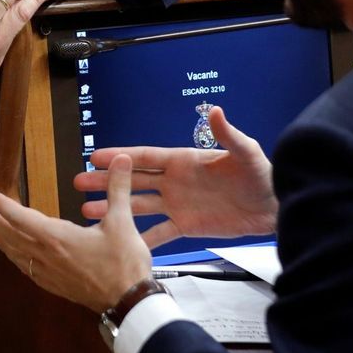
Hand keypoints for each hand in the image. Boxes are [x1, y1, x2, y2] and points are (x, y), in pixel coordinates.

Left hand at [0, 154, 150, 311]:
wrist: (128, 302)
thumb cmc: (124, 263)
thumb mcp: (122, 221)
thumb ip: (118, 188)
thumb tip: (120, 158)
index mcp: (56, 237)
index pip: (19, 217)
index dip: (0, 204)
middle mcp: (46, 255)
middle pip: (12, 235)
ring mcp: (49, 273)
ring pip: (18, 254)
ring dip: (2, 240)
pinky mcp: (55, 286)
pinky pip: (28, 269)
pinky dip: (17, 258)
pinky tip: (17, 258)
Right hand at [75, 106, 276, 248]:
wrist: (274, 206)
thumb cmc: (261, 174)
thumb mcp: (246, 152)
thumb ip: (227, 134)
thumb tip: (215, 110)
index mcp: (183, 160)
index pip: (145, 157)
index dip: (120, 157)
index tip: (95, 156)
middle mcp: (175, 181)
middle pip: (134, 180)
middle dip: (107, 181)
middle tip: (79, 182)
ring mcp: (179, 204)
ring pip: (139, 206)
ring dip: (114, 208)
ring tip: (88, 211)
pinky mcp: (188, 226)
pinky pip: (160, 234)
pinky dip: (141, 238)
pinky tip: (122, 242)